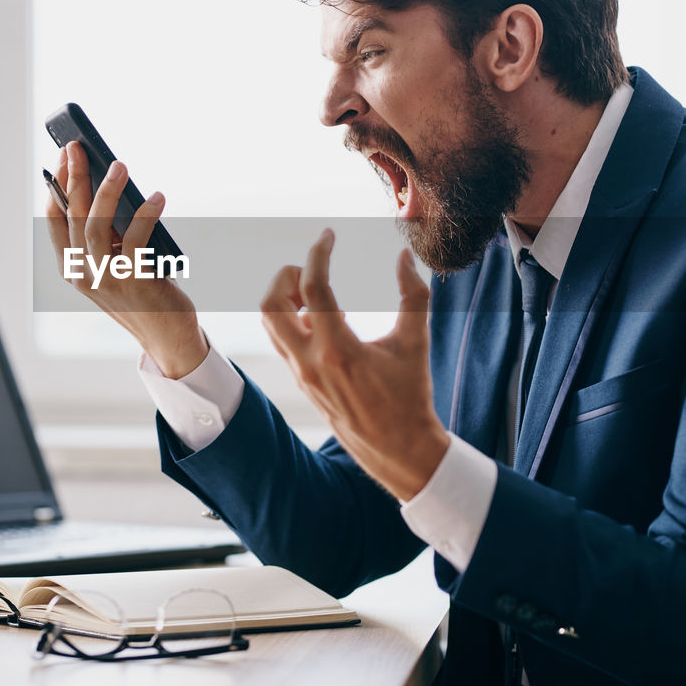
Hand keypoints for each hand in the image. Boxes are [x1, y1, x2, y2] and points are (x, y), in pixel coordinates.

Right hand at [44, 142, 207, 377]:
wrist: (165, 334)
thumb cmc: (142, 292)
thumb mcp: (114, 263)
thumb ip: (107, 236)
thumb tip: (111, 186)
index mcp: (72, 267)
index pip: (55, 220)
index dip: (57, 186)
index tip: (64, 157)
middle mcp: (83, 273)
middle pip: (73, 216)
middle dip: (75, 178)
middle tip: (78, 147)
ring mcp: (105, 279)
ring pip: (96, 226)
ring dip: (106, 192)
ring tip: (119, 166)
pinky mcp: (133, 280)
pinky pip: (135, 239)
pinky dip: (145, 214)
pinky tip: (157, 197)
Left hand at [260, 229, 448, 499]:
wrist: (398, 449)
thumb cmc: (410, 395)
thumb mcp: (415, 343)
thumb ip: (413, 295)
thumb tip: (405, 257)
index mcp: (339, 350)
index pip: (313, 288)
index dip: (318, 254)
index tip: (328, 236)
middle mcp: (311, 363)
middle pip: (270, 306)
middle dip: (285, 277)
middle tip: (311, 269)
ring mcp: (302, 374)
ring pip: (270, 324)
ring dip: (284, 298)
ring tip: (313, 290)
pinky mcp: (301, 382)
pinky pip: (282, 341)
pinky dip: (291, 319)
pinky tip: (320, 317)